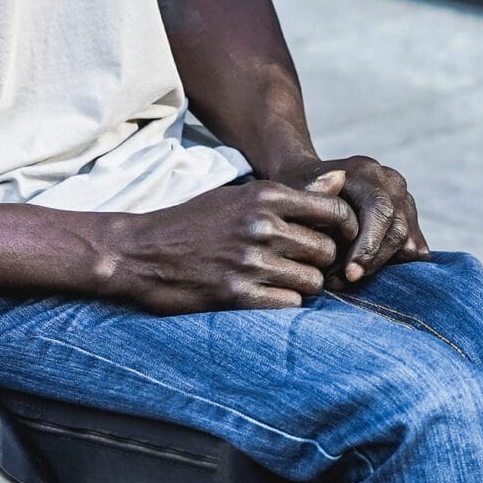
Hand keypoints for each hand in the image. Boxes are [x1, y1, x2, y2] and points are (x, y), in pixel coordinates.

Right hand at [95, 173, 358, 313]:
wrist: (138, 252)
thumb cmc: (193, 223)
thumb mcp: (238, 196)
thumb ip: (293, 193)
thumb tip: (343, 179)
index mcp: (264, 196)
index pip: (334, 213)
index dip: (344, 230)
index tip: (337, 241)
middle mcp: (260, 226)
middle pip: (326, 250)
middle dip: (321, 261)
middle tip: (304, 266)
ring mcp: (249, 261)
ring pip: (312, 281)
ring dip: (303, 285)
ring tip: (283, 281)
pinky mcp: (236, 295)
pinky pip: (288, 304)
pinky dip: (283, 303)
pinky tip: (267, 295)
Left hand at [270, 154, 426, 284]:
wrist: (309, 182)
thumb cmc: (298, 191)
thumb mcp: (295, 193)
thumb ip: (315, 203)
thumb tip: (338, 215)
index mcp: (365, 172)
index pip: (380, 211)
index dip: (369, 246)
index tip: (350, 275)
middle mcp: (391, 183)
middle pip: (397, 231)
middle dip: (372, 263)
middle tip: (341, 282)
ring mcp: (405, 200)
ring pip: (409, 244)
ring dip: (381, 267)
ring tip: (345, 277)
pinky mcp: (411, 219)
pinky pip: (415, 250)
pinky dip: (394, 265)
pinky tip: (363, 270)